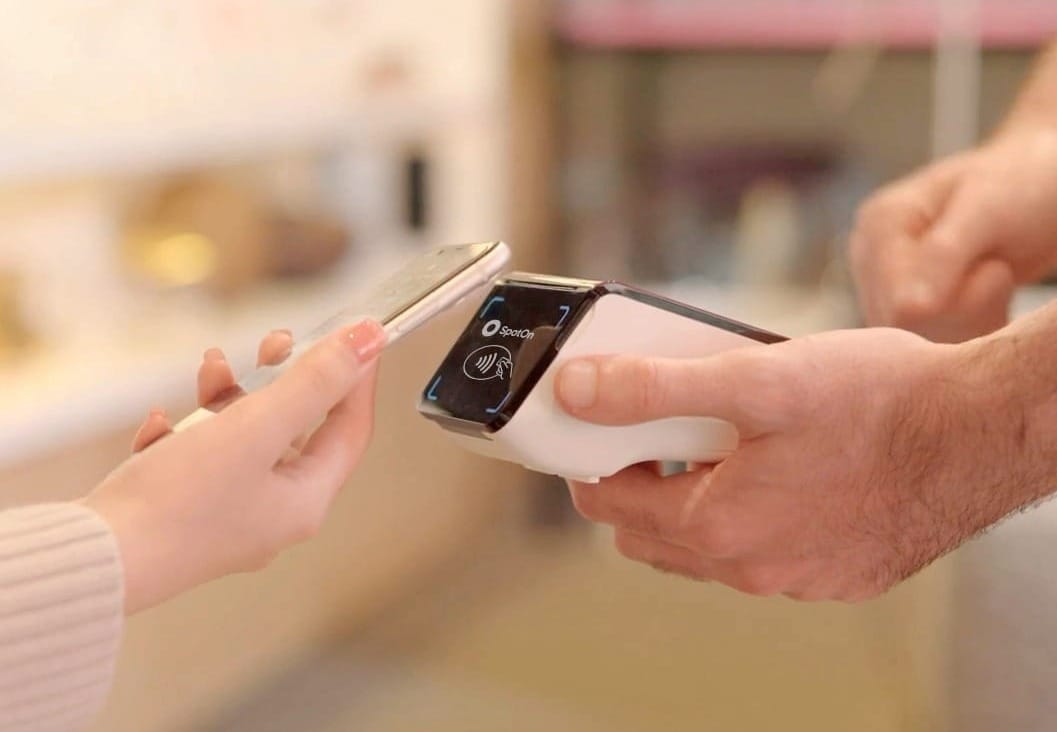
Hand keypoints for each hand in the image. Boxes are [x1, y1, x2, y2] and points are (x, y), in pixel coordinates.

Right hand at [82, 321, 386, 613]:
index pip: (349, 428)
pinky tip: (158, 424)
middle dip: (285, 380)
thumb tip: (368, 339)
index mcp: (304, 500)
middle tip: (275, 340)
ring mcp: (229, 515)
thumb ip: (314, 381)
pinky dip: (185, 431)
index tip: (354, 335)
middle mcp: (274, 512)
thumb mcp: (256, 428)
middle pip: (297, 430)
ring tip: (210, 365)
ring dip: (230, 397)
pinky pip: (199, 458)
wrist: (94, 560)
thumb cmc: (179, 502)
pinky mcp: (185, 513)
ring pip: (245, 438)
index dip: (356, 378)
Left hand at [554, 329, 1027, 601]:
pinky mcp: (835, 576)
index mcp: (717, 523)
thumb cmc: (879, 403)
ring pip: (706, 550)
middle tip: (657, 433)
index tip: (599, 429)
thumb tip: (579, 391)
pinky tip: (778, 470)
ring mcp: (796, 580)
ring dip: (693, 501)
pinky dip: (749, 518)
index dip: (594, 461)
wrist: (978, 432)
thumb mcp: (752, 380)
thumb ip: (654, 388)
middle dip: (638, 485)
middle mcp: (751, 567)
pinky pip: (763, 557)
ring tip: (719, 443)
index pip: (609, 504)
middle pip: (650, 535)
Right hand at [850, 127, 1056, 342]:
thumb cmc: (1019, 185)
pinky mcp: (902, 313)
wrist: (1040, 191)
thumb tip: (906, 308)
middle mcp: (869, 259)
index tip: (995, 268)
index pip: (899, 303)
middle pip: (906, 326)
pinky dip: (972, 328)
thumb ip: (943, 254)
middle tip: (997, 269)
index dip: (957, 299)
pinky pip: (931, 348)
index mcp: (877, 224)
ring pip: (920, 340)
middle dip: (966, 306)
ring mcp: (883, 288)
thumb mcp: (987, 210)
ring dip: (973, 318)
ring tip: (992, 276)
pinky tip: (986, 298)